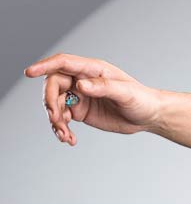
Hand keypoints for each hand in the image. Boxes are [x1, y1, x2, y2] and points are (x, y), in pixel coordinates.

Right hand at [23, 52, 162, 143]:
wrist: (148, 116)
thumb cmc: (141, 99)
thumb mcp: (125, 93)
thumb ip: (103, 87)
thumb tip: (80, 86)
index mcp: (91, 70)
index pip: (62, 63)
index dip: (44, 66)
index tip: (29, 73)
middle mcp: (82, 80)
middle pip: (53, 85)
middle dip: (50, 102)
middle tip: (56, 119)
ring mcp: (79, 96)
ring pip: (56, 104)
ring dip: (55, 120)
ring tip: (65, 136)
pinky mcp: (81, 112)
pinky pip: (63, 118)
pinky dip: (61, 129)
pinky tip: (69, 140)